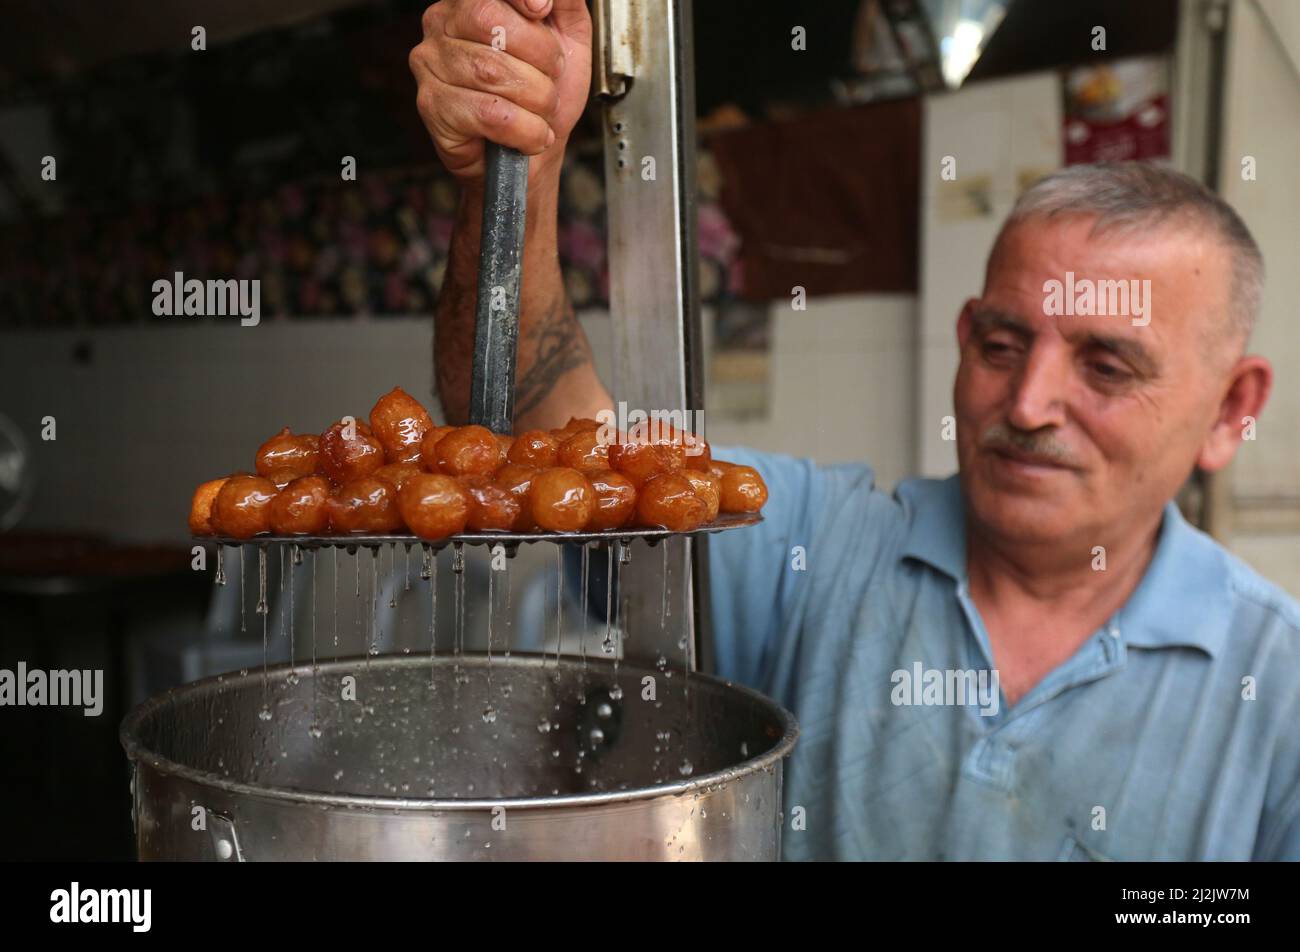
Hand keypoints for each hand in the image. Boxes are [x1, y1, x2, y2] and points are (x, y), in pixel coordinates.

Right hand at [409, 0, 592, 183]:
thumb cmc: (544, 97)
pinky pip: (491, 113)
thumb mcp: (567, 39)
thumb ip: (563, 2)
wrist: (535, 154)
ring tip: (541, 112)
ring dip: (537, 99)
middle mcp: (442, 27)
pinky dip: (525, 130)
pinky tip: (530, 134)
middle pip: (490, 22)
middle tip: (550, 78)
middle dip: (539, 55)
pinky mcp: (432, 106)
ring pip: (492, 72)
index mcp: (468, 3)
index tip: (543, 11)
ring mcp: (431, 66)